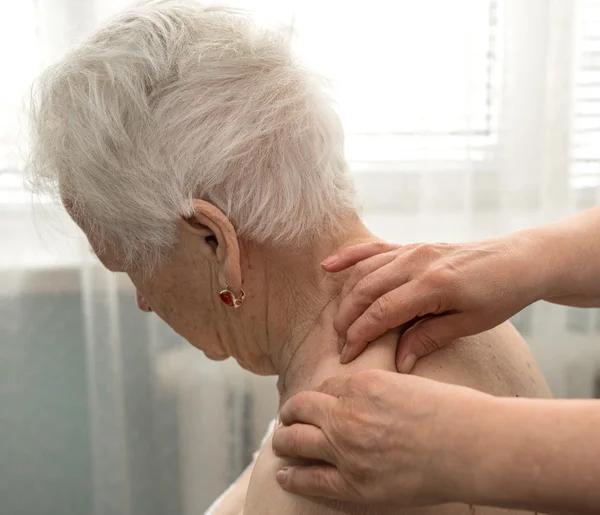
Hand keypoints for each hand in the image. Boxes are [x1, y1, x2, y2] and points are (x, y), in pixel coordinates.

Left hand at [272, 370, 488, 504]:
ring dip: (284, 438)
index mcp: (362, 384)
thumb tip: (363, 398)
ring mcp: (346, 449)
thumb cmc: (452, 411)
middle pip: (300, 408)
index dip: (321, 397)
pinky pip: (309, 479)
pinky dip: (291, 475)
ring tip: (282, 441)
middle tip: (289, 419)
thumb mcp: (407, 384)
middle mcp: (347, 413)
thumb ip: (377, 389)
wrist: (473, 445)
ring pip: (294, 439)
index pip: (325, 386)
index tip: (318, 404)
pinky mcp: (354, 483)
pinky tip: (284, 473)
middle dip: (292, 413)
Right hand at [323, 233, 548, 370]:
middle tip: (339, 344)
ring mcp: (413, 250)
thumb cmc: (498, 296)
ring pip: (365, 271)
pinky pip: (374, 249)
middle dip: (347, 319)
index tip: (347, 355)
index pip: (382, 312)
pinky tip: (328, 266)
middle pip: (366, 291)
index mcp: (433, 285)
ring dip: (346, 296)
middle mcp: (417, 262)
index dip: (360, 335)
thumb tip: (398, 362)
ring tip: (338, 322)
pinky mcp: (412, 245)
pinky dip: (350, 257)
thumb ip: (429, 339)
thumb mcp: (469, 325)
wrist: (517, 261)